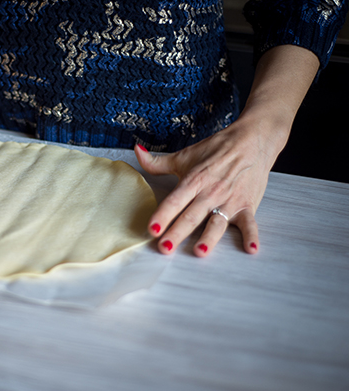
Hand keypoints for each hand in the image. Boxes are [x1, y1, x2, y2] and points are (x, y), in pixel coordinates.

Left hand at [134, 117, 277, 256]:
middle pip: (191, 216)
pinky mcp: (247, 205)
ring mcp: (230, 200)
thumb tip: (137, 151)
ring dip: (209, 238)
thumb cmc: (217, 149)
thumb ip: (158, 162)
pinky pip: (250, 223)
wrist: (253, 139)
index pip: (174, 201)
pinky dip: (252, 236)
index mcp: (194, 180)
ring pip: (217, 223)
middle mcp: (211, 193)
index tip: (152, 228)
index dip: (162, 215)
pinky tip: (250, 249)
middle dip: (177, 232)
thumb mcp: (185, 155)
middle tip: (165, 247)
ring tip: (199, 251)